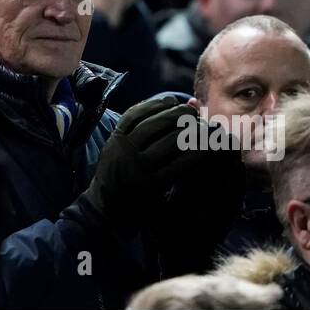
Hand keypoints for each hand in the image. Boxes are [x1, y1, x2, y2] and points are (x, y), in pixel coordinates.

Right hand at [81, 97, 204, 236]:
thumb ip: (133, 128)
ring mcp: (138, 168)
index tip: (173, 101)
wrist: (106, 209)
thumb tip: (167, 101)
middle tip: (192, 113)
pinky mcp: (152, 186)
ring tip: (202, 128)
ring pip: (169, 142)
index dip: (157, 104)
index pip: (137, 113)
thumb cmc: (117, 174)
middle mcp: (125, 151)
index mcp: (116, 139)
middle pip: (156, 124)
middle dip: (177, 115)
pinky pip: (177, 165)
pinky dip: (192, 155)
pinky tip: (203, 150)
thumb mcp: (115, 148)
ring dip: (190, 132)